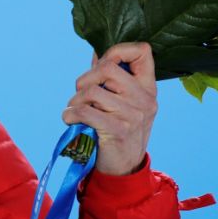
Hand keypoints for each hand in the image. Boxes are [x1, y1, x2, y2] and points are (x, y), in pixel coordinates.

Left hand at [61, 42, 157, 175]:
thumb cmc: (118, 129)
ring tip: (75, 110)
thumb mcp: (123, 102)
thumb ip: (110, 78)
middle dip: (85, 79)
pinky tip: (70, 120)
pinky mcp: (117, 130)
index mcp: (148, 88)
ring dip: (75, 101)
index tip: (101, 63)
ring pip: (91, 91)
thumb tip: (96, 50)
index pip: (142, 51)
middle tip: (81, 94)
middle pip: (107, 67)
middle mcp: (144, 99)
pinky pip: (84, 112)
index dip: (117, 50)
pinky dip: (69, 115)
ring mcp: (133, 115)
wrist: (123, 168)